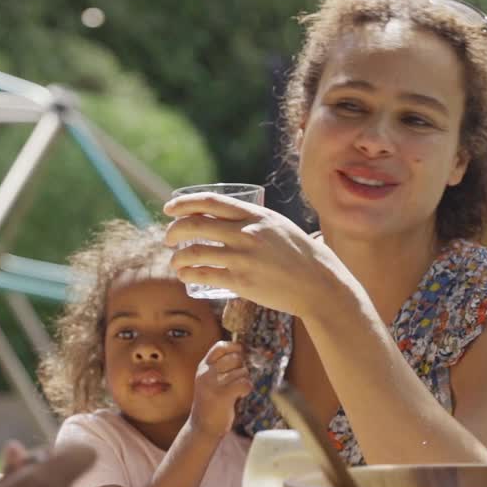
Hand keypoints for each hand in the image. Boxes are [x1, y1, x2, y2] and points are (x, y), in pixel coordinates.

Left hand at [163, 194, 348, 320]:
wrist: (318, 283)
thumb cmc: (298, 254)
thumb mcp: (276, 226)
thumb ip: (252, 220)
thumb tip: (223, 217)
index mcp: (254, 215)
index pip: (210, 202)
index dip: (184, 203)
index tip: (169, 209)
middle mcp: (246, 233)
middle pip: (195, 226)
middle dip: (174, 231)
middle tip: (168, 238)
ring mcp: (242, 257)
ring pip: (194, 252)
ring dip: (177, 258)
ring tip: (175, 262)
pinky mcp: (241, 281)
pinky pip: (204, 275)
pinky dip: (188, 274)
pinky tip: (185, 276)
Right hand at [189, 341, 252, 438]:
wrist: (202, 427)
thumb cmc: (211, 403)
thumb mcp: (209, 380)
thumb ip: (220, 367)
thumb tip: (243, 352)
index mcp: (203, 367)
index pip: (220, 347)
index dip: (234, 348)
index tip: (240, 355)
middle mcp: (206, 373)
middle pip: (235, 358)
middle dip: (242, 367)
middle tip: (237, 379)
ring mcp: (213, 384)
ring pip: (242, 372)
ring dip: (244, 380)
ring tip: (236, 390)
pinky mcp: (222, 396)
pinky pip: (244, 383)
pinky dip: (247, 388)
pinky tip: (241, 395)